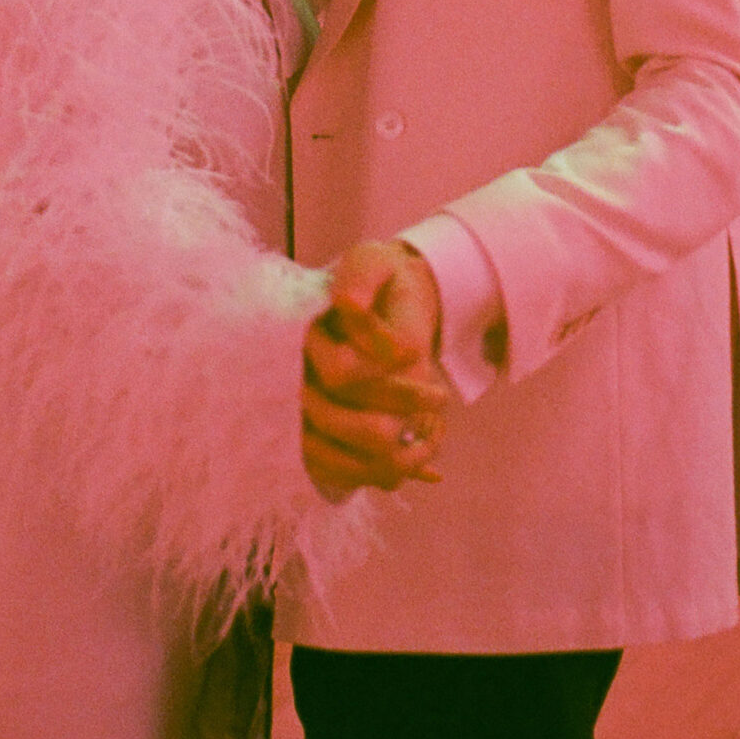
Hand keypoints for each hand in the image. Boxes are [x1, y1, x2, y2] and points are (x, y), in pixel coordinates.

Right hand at [302, 241, 450, 500]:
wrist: (380, 297)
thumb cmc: (376, 278)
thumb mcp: (372, 262)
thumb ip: (360, 280)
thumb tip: (348, 307)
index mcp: (303, 337)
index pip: (341, 374)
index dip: (385, 377)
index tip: (416, 357)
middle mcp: (298, 379)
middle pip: (339, 423)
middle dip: (395, 414)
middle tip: (441, 397)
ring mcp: (309, 411)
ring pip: (336, 460)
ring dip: (391, 460)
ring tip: (435, 440)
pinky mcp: (326, 436)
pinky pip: (345, 473)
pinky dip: (387, 475)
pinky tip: (429, 471)